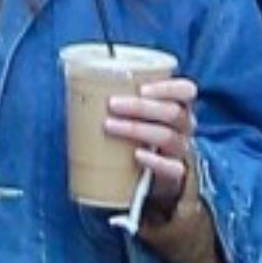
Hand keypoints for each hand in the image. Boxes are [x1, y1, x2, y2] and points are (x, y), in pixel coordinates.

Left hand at [103, 76, 198, 218]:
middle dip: (141, 107)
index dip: (167, 87)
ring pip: (167, 136)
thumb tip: (76, 84)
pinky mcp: (174, 175)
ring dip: (137, 128)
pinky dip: (154, 161)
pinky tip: (137, 155)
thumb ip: (121, 99)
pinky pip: (172, 168)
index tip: (142, 88)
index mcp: (178, 107)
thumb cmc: (140, 137)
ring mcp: (180, 151)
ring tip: (109, 125)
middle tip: (112, 104)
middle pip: (172, 113)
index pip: (185, 91)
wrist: (154, 178)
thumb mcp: (136, 115)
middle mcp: (183, 128)